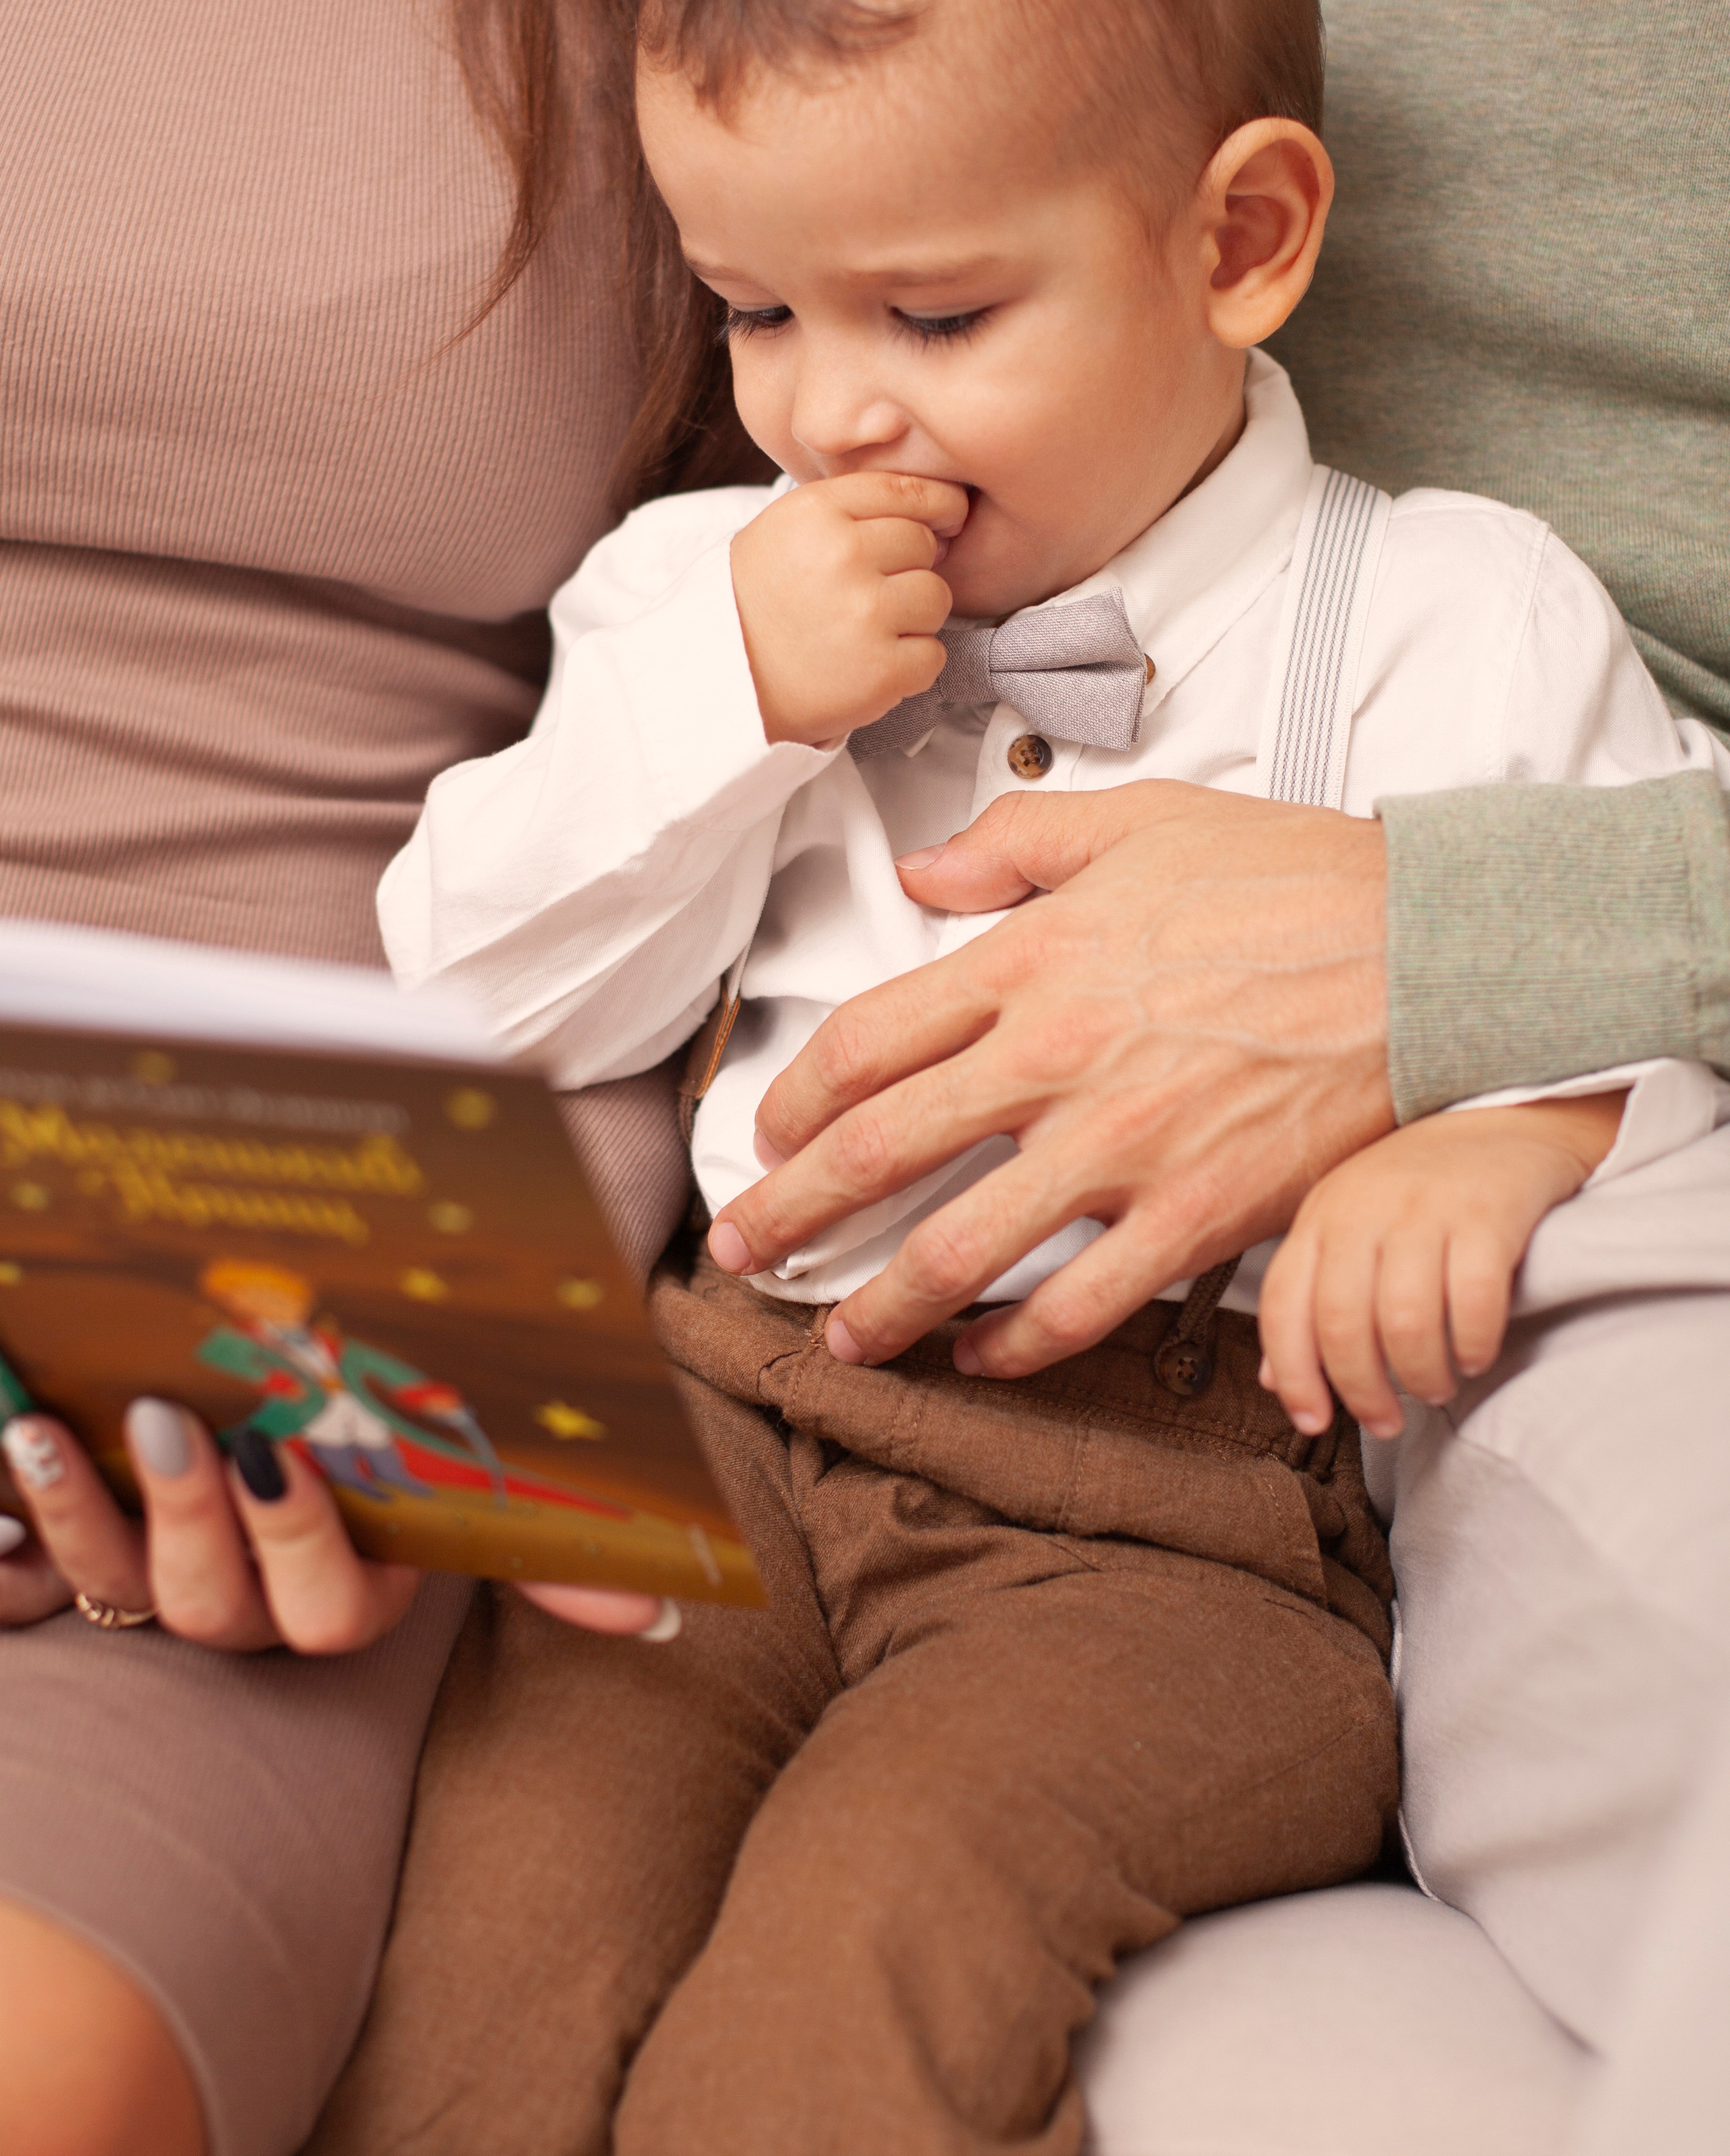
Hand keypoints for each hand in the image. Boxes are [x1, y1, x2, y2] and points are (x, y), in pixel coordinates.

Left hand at [0, 1406, 667, 1646]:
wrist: (283, 1378)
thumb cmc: (394, 1433)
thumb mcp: (466, 1477)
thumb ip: (548, 1551)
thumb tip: (659, 1624)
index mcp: (346, 1592)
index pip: (326, 1612)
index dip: (299, 1543)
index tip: (284, 1448)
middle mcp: (247, 1603)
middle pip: (215, 1606)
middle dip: (198, 1517)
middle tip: (186, 1421)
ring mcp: (158, 1576)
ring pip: (120, 1590)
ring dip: (91, 1517)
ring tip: (71, 1430)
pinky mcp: (85, 1543)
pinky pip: (40, 1568)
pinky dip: (29, 1512)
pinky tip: (23, 1429)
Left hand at [708, 782, 1391, 1376]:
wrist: (1428, 950)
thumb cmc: (1295, 883)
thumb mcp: (1140, 821)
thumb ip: (1017, 840)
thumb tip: (926, 865)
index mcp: (1030, 959)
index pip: (866, 1042)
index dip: (792, 1100)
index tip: (765, 1136)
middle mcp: (1054, 1057)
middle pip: (879, 1152)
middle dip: (791, 1213)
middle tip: (741, 1253)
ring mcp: (1121, 1146)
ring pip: (960, 1250)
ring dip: (882, 1307)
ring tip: (839, 1341)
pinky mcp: (1193, 1216)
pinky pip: (1080, 1307)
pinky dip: (1016, 1348)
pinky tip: (980, 1360)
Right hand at [730, 472, 966, 745]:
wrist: (721, 683)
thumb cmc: (759, 602)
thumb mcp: (786, 530)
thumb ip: (852, 508)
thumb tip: (940, 515)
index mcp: (817, 511)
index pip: (908, 490)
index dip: (939, 505)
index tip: (946, 522)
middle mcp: (842, 554)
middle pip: (924, 544)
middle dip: (909, 568)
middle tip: (869, 595)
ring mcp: (864, 614)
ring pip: (937, 598)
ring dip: (914, 618)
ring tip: (868, 631)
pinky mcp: (881, 670)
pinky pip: (933, 655)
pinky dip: (910, 666)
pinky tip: (869, 665)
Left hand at [1259, 1092, 1626, 1439]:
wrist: (1500, 1116)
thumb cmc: (1414, 1189)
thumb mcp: (1347, 1228)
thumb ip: (1310, 1297)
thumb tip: (1272, 1379)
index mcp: (1320, 1217)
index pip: (1285, 1307)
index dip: (1293, 1375)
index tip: (1313, 1423)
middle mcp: (1363, 1210)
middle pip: (1344, 1325)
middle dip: (1363, 1392)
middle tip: (1386, 1422)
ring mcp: (1425, 1209)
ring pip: (1406, 1322)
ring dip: (1421, 1375)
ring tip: (1435, 1388)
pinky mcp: (1488, 1213)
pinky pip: (1474, 1300)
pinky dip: (1473, 1344)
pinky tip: (1474, 1355)